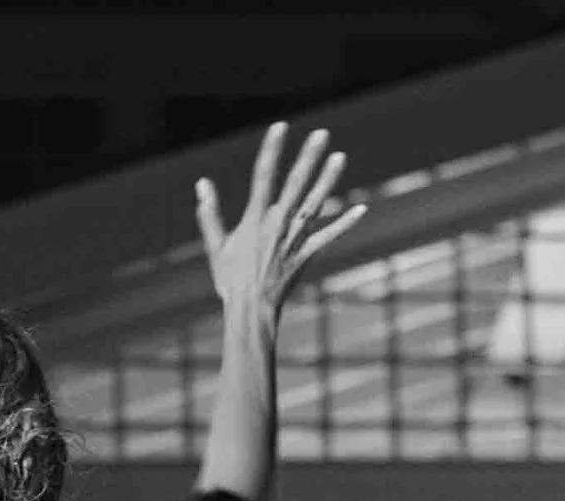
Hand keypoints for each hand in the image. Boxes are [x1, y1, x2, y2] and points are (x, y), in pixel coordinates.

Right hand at [195, 122, 365, 318]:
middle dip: (308, 157)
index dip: (272, 149)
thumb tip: (202, 184)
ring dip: (329, 180)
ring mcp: (295, 239)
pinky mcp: (307, 254)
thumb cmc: (230, 280)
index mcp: (254, 219)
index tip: (281, 126)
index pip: (263, 175)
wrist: (250, 310)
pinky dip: (345, 223)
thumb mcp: (215, 245)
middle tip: (321, 134)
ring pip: (315, 203)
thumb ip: (210, 213)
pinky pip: (329, 236)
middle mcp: (277, 224)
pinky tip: (361, 208)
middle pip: (295, 184)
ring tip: (341, 156)